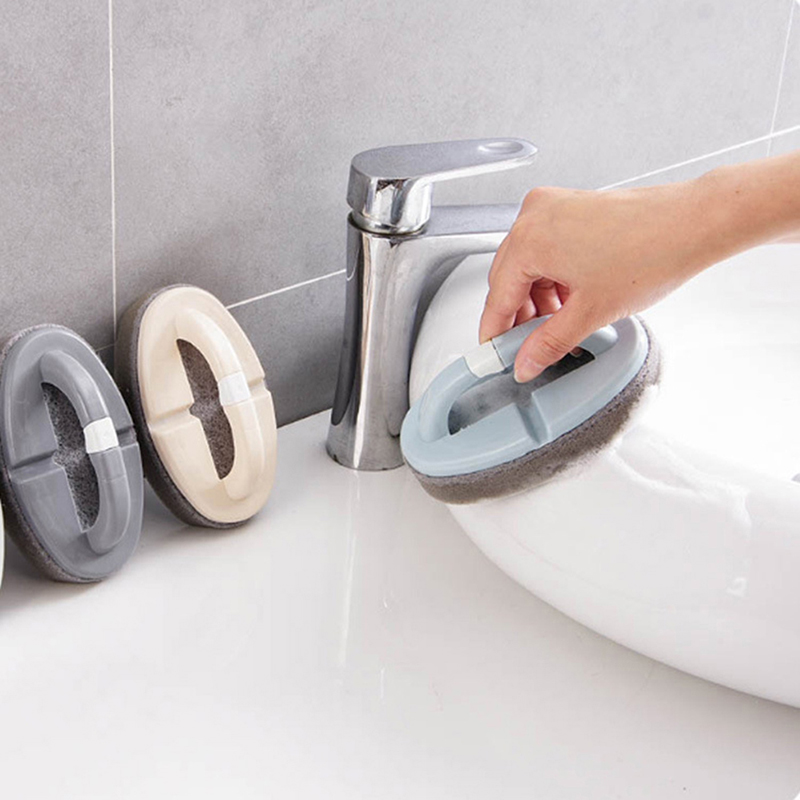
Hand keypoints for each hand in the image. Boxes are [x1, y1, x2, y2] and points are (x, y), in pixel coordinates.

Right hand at [479, 180, 716, 381]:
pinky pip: (546, 249)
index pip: (497, 297)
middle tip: (530, 349)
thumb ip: (548, 344)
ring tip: (560, 327)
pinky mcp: (571, 207)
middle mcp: (535, 216)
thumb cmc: (652, 253)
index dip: (495, 333)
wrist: (694, 224)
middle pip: (508, 279)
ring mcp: (553, 208)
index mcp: (530, 238)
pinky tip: (570, 302)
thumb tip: (526, 363)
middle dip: (520, 317)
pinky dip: (552, 278)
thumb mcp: (590, 313)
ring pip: (528, 266)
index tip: (495, 355)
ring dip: (538, 300)